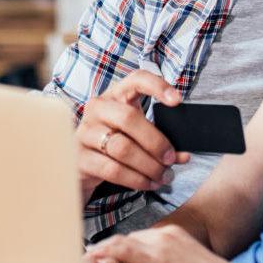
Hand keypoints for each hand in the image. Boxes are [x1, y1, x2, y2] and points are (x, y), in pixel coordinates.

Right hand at [76, 70, 190, 202]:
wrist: (84, 162)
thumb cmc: (117, 139)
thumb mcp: (137, 131)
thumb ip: (160, 139)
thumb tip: (183, 155)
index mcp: (116, 94)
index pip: (136, 79)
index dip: (157, 86)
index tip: (177, 101)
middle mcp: (98, 108)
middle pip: (128, 118)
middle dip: (155, 142)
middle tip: (170, 158)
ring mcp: (85, 132)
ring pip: (121, 147)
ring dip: (148, 165)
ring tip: (163, 176)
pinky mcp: (79, 157)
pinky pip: (112, 169)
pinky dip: (136, 179)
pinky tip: (148, 183)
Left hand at [88, 225, 249, 262]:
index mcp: (174, 236)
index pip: (139, 240)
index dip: (120, 251)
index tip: (105, 260)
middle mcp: (165, 234)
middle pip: (126, 240)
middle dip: (107, 253)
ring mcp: (159, 243)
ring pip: (120, 244)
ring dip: (101, 258)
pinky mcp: (155, 257)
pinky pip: (121, 252)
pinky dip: (104, 256)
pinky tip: (90, 261)